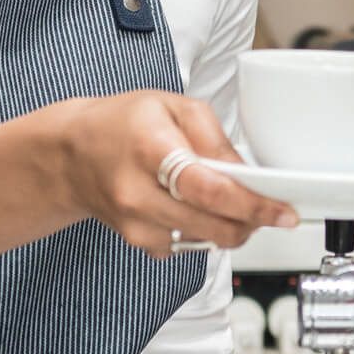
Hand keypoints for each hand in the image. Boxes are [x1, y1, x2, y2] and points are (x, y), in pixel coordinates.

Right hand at [54, 91, 296, 256]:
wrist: (71, 156)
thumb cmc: (122, 124)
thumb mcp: (172, 107)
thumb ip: (215, 139)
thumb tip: (248, 174)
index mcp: (150, 148)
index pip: (208, 188)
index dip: (252, 204)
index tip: (283, 211)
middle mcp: (138, 193)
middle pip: (212, 224)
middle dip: (252, 221)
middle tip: (271, 209)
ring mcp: (136, 223)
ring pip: (205, 240)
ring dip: (231, 227)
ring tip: (230, 200)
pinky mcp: (138, 242)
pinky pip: (188, 247)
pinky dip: (204, 232)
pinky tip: (196, 208)